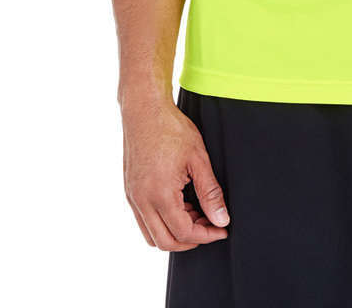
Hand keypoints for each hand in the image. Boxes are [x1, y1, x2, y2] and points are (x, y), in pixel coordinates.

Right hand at [121, 98, 230, 250]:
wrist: (144, 109)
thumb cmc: (171, 128)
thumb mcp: (198, 158)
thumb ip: (210, 192)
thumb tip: (221, 219)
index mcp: (159, 194)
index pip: (183, 232)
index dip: (206, 236)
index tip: (222, 229)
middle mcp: (141, 200)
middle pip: (165, 242)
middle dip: (191, 240)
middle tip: (210, 226)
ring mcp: (133, 197)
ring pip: (152, 235)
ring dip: (175, 233)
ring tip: (196, 213)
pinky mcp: (130, 191)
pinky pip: (144, 220)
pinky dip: (163, 221)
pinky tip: (180, 203)